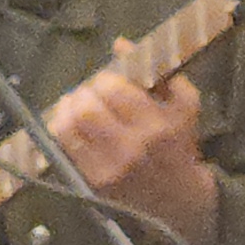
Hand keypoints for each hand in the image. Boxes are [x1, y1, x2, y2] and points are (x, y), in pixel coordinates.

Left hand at [45, 70, 218, 244]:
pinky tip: (67, 122)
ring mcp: (109, 167)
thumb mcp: (183, 107)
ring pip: (70, 127)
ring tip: (74, 103)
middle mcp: (132, 147)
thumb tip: (120, 43)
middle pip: (88, 108)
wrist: (180, 201)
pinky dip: (61, 129)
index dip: (105, 78)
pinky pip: (65, 148)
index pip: (115, 90)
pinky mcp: (94, 182)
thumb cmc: (180, 148)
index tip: (108, 80)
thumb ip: (157, 72)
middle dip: (84, 92)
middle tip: (89, 92)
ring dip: (67, 108)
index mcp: (158, 125)